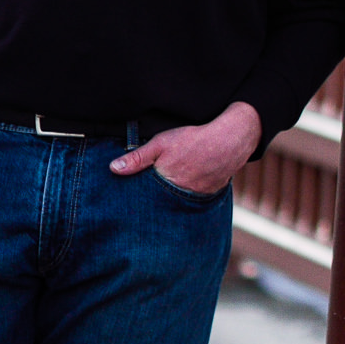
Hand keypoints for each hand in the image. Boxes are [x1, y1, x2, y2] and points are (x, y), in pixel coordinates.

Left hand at [110, 102, 259, 196]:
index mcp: (165, 184)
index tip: (129, 201)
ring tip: (171, 191)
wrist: (231, 140)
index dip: (138, 198)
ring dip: (173, 199)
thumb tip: (113, 169)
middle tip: (152, 197)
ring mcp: (197, 197)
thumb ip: (138, 157)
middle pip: (161, 203)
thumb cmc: (194, 139)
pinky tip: (189, 186)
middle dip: (154, 203)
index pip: (145, 198)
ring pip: (178, 203)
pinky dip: (190, 195)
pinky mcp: (210, 195)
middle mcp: (180, 195)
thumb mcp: (161, 143)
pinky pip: (196, 199)